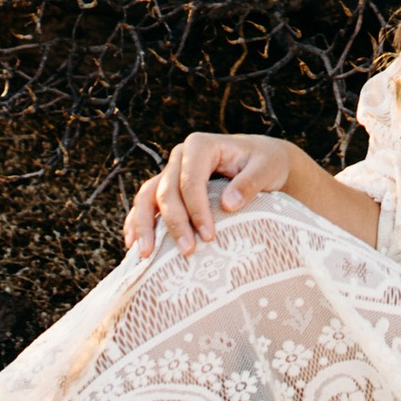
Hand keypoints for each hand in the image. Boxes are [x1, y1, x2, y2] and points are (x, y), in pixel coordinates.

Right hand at [125, 133, 301, 258]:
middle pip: (166, 191)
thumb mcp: (267, 168)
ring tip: (146, 255)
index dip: (196, 210)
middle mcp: (180, 156)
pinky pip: (145, 205)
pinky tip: (133, 245)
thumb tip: (228, 204)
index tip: (209, 237)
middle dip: (174, 223)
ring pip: (147, 197)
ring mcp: (170, 173)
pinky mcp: (167, 189)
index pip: (190, 180)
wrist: (261, 162)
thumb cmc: (266, 163)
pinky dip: (136, 223)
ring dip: (144, 225)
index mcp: (201, 145)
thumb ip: (250, 183)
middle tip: (187, 252)